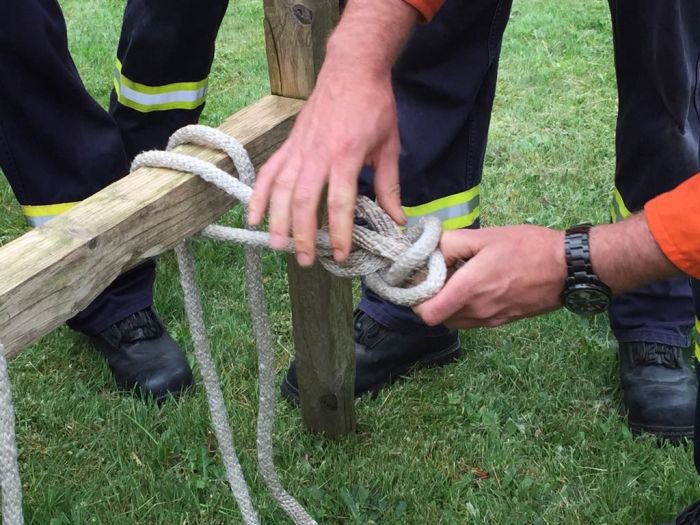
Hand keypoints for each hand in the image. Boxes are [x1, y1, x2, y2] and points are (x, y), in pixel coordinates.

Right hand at [248, 65, 403, 265]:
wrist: (352, 68)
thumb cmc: (374, 105)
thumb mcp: (389, 146)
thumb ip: (389, 186)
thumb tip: (396, 220)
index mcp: (346, 156)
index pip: (340, 203)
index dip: (339, 232)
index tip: (341, 255)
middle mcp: (317, 154)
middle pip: (303, 201)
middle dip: (302, 234)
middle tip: (306, 260)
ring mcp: (299, 149)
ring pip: (281, 189)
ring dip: (277, 220)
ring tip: (278, 247)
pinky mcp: (288, 145)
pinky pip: (268, 172)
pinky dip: (258, 195)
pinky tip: (254, 217)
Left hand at [413, 226, 566, 327]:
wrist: (569, 268)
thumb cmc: (528, 247)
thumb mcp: (485, 236)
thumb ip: (451, 243)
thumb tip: (428, 250)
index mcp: (469, 289)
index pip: (427, 314)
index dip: (416, 299)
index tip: (420, 279)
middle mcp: (477, 311)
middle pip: (437, 317)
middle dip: (431, 298)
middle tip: (437, 274)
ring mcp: (490, 320)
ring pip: (454, 320)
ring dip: (448, 304)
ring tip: (457, 279)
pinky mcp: (502, 321)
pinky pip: (472, 320)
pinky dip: (465, 308)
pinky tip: (475, 285)